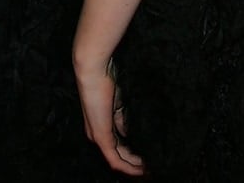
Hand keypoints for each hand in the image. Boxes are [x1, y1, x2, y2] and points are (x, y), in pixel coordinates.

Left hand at [73, 55, 144, 176]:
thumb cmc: (104, 79)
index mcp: (99, 125)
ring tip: (148, 171)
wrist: (93, 70)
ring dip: (133, 168)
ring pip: (117, 160)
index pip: (115, 145)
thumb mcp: (116, 102)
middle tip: (150, 168)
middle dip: (133, 164)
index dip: (129, 154)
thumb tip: (127, 133)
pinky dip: (128, 167)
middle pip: (117, 155)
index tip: (144, 158)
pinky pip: (115, 159)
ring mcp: (97, 136)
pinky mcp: (101, 136)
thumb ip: (121, 118)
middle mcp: (95, 134)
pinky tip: (140, 169)